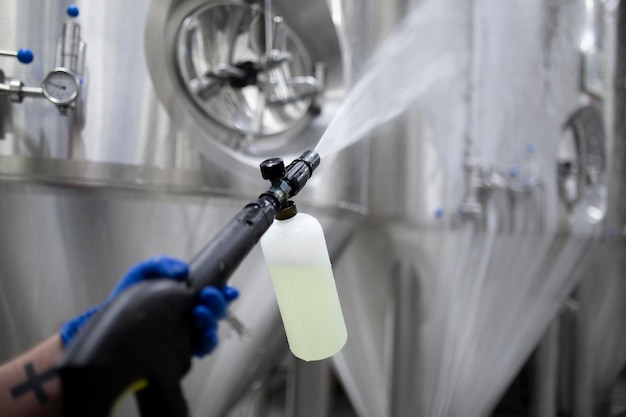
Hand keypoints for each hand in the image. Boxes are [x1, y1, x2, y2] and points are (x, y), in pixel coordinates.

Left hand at [59, 256, 238, 357]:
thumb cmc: (127, 300)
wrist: (105, 324)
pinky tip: (197, 333)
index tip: (226, 289)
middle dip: (217, 303)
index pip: (212, 295)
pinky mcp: (178, 353)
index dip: (224, 292)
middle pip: (215, 312)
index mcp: (185, 298)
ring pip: (211, 332)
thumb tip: (183, 271)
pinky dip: (204, 341)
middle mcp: (189, 317)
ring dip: (211, 322)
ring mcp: (185, 336)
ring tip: (199, 313)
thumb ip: (162, 265)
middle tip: (208, 297)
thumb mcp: (142, 273)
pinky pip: (200, 350)